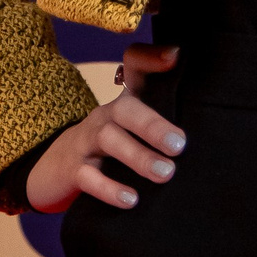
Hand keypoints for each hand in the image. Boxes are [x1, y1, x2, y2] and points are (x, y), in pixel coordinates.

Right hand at [25, 44, 183, 211]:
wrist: (54, 168)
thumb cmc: (108, 149)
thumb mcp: (131, 131)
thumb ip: (161, 123)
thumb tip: (201, 127)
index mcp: (123, 105)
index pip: (133, 70)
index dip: (150, 60)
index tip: (175, 56)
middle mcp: (105, 117)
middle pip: (125, 108)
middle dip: (153, 125)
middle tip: (180, 145)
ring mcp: (85, 142)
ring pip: (108, 140)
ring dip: (138, 156)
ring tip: (165, 173)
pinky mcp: (72, 170)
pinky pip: (88, 177)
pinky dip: (109, 189)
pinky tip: (131, 200)